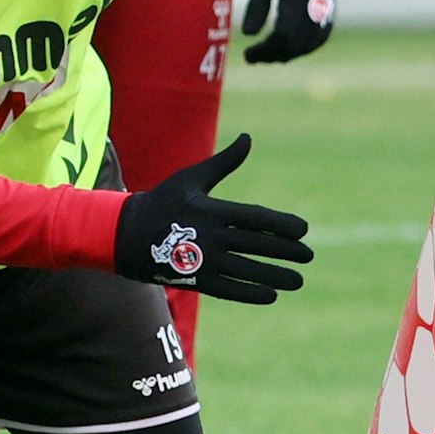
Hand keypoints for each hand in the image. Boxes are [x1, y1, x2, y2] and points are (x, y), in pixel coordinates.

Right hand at [113, 134, 312, 303]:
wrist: (126, 234)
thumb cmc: (163, 201)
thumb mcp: (192, 177)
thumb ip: (224, 162)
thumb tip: (248, 138)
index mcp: (212, 210)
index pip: (256, 218)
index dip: (282, 225)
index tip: (304, 230)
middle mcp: (210, 236)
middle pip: (257, 245)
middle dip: (285, 252)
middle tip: (309, 256)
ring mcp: (203, 260)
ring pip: (247, 270)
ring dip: (275, 276)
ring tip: (298, 280)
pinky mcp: (195, 280)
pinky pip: (229, 289)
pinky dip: (250, 293)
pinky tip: (271, 295)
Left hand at [241, 0, 342, 63]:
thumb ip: (257, 7)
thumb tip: (249, 35)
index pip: (281, 36)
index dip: (264, 50)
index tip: (248, 53)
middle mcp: (313, 8)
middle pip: (295, 45)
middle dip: (274, 55)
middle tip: (256, 58)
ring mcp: (325, 10)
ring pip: (309, 44)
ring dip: (290, 54)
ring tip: (271, 56)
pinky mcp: (330, 9)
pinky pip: (320, 37)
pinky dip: (306, 47)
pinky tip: (292, 48)